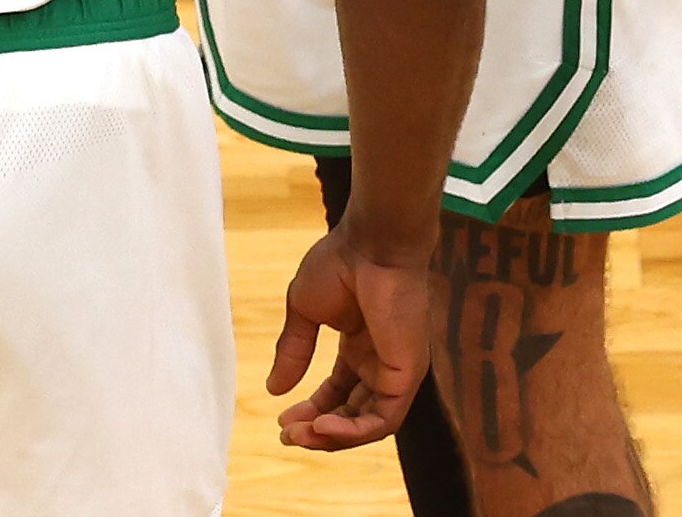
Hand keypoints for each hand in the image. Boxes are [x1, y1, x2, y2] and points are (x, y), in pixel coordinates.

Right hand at [266, 224, 439, 450]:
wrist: (372, 243)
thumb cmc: (340, 263)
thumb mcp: (304, 311)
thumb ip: (293, 351)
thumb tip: (273, 390)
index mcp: (360, 346)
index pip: (338, 392)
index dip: (311, 410)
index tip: (282, 421)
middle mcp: (380, 363)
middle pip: (352, 414)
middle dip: (318, 429)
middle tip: (287, 435)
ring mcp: (396, 372)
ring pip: (368, 425)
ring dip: (332, 437)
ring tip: (300, 434)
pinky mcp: (407, 377)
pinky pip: (383, 420)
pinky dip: (352, 431)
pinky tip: (322, 426)